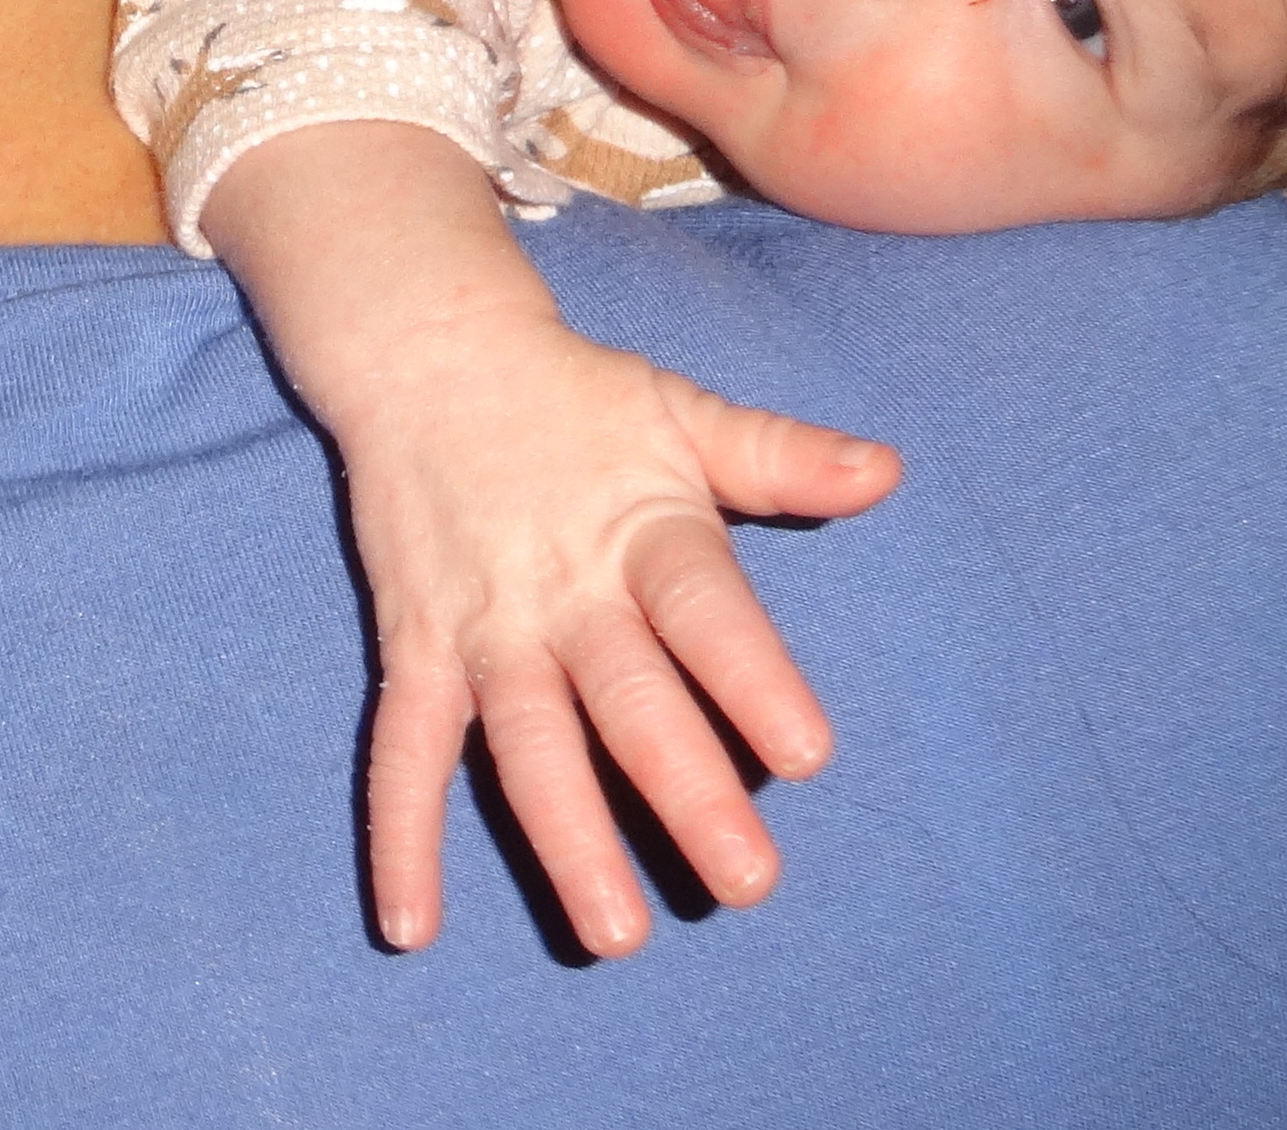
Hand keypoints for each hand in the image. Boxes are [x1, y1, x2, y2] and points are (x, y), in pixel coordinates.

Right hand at [336, 314, 899, 956]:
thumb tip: (884, 472)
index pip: (704, 612)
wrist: (422, 351)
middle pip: (627, 699)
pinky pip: (402, 751)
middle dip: (685, 790)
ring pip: (526, 745)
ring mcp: (483, 628)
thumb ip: (779, 456)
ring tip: (615, 934)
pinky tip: (412, 926)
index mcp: (641, 530)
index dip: (752, 680)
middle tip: (745, 881)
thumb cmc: (572, 397)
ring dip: (567, 841)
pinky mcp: (414, 649)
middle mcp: (562, 591)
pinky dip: (402, 837)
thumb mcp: (680, 412)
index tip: (806, 755)